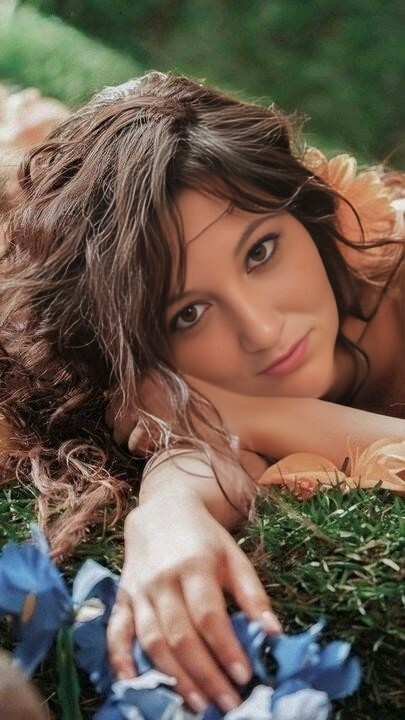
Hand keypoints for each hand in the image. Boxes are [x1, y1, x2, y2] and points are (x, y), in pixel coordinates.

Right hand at [107, 495, 280, 713]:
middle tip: (228, 703)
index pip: (208, 615)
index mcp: (194, 566)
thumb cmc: (205, 539)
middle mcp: (162, 580)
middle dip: (205, 674)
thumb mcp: (235, 557)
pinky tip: (134, 685)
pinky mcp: (122, 598)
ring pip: (152, 641)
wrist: (163, 511)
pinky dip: (121, 661)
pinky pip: (116, 632)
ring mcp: (138, 590)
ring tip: (198, 704)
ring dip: (174, 678)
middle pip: (180, 635)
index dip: (226, 648)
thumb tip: (274, 633)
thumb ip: (253, 595)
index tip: (245, 677)